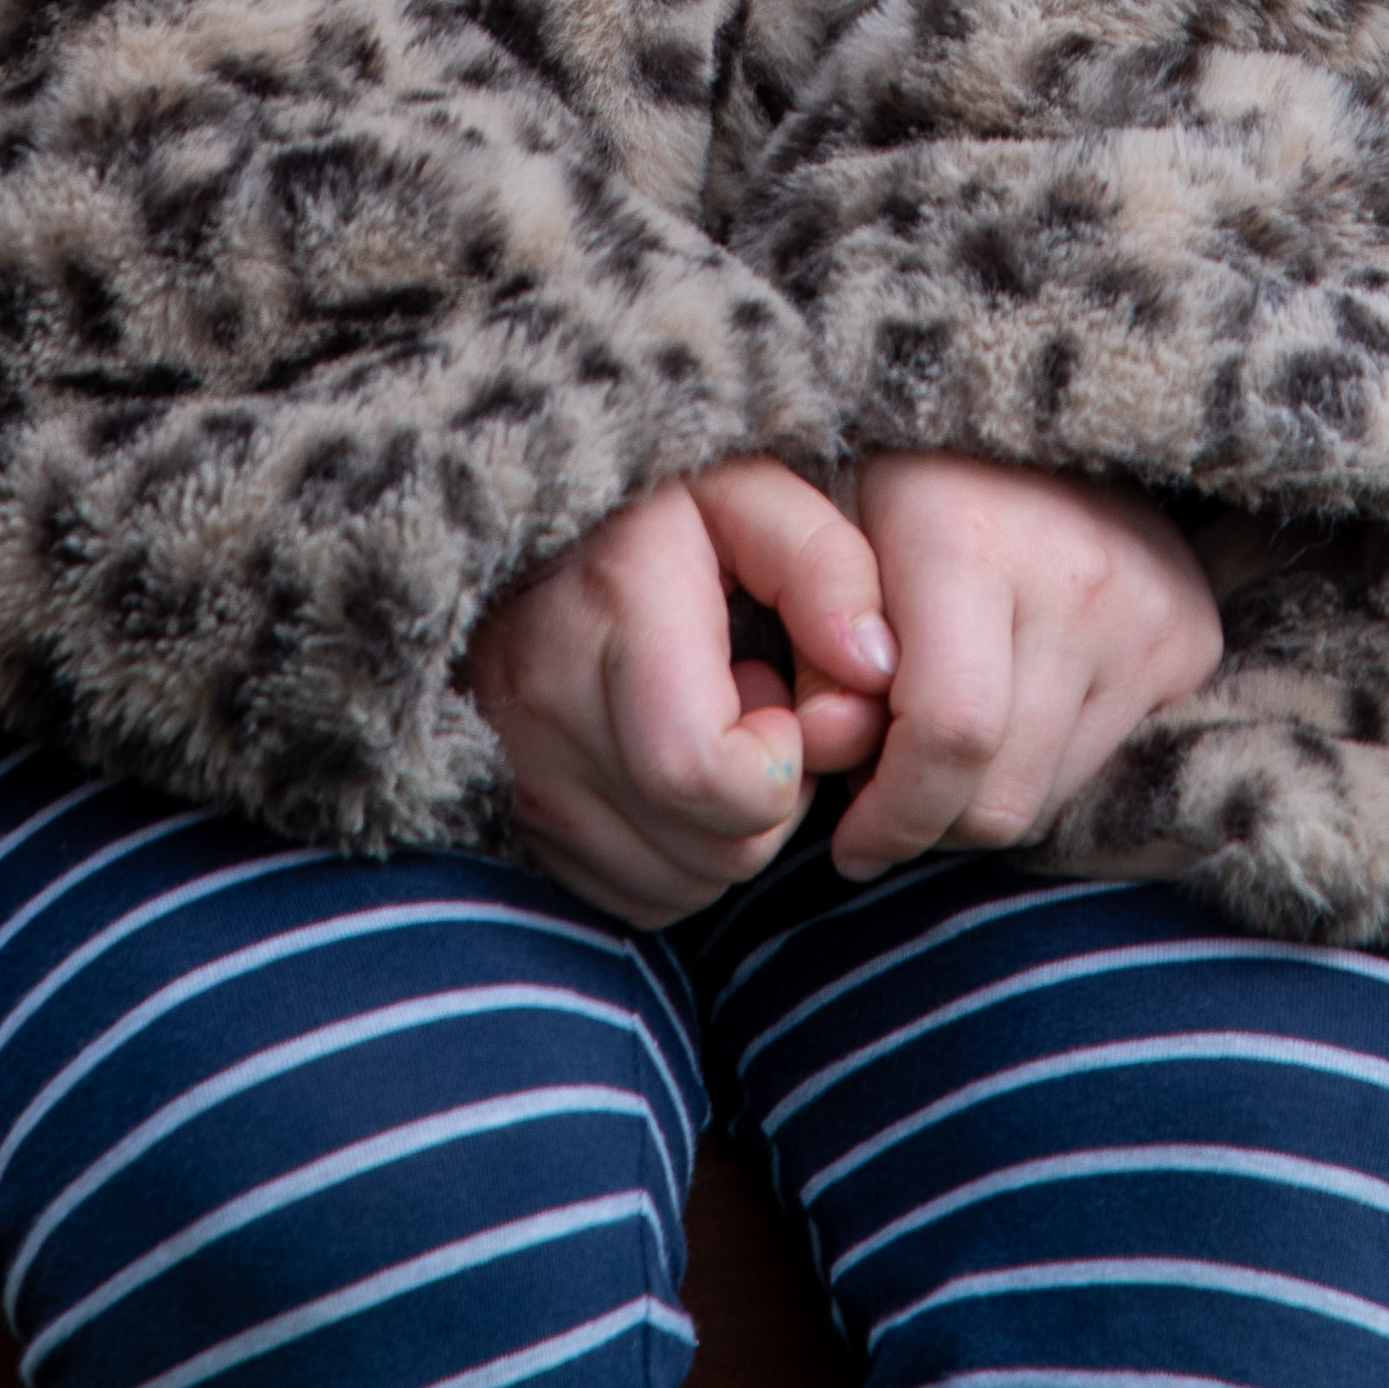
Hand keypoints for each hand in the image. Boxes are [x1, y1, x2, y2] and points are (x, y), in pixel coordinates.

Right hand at [465, 461, 895, 929]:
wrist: (516, 507)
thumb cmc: (659, 501)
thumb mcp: (750, 491)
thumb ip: (826, 568)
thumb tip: (873, 670)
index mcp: (614, 608)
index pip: (703, 775)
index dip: (778, 765)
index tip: (779, 694)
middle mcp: (548, 699)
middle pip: (709, 850)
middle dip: (769, 799)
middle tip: (756, 706)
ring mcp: (520, 764)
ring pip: (676, 887)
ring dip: (724, 829)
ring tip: (708, 725)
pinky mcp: (514, 809)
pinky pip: (630, 896)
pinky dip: (676, 854)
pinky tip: (670, 764)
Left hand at [832, 453, 1223, 878]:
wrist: (1036, 387)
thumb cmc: (898, 465)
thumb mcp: (818, 524)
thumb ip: (810, 641)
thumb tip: (831, 742)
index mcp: (971, 539)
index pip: (951, 734)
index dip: (892, 815)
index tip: (848, 840)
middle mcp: (1080, 578)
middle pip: (1003, 791)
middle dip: (928, 820)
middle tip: (884, 788)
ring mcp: (1151, 612)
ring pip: (1052, 794)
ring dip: (984, 796)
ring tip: (940, 734)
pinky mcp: (1193, 639)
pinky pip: (1104, 765)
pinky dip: (1041, 765)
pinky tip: (1006, 706)